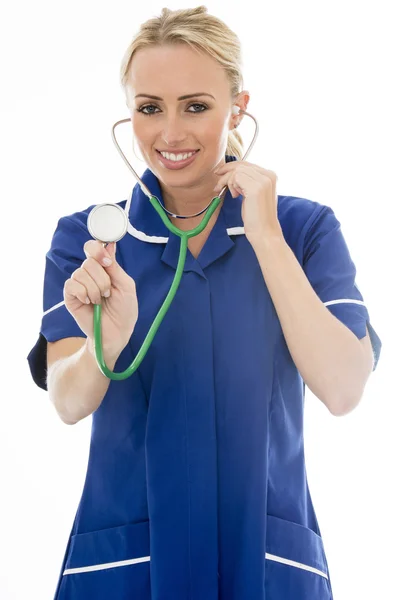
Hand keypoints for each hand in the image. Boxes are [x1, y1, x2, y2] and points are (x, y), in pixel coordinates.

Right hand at [63, 240, 137, 354]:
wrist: (116, 333)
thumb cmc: (124, 310)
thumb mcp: (126, 286)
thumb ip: (115, 267)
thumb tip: (110, 244)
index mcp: (103, 268)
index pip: (93, 247)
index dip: (98, 250)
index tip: (107, 262)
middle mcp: (89, 273)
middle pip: (89, 261)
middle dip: (102, 279)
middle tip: (108, 293)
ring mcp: (79, 284)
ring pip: (81, 273)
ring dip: (95, 289)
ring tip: (100, 301)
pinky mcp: (70, 295)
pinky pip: (72, 285)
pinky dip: (83, 293)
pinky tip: (89, 303)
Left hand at [213, 161, 282, 243]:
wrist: (264, 232)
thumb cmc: (257, 217)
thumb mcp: (254, 194)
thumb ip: (249, 182)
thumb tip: (232, 173)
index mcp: (270, 175)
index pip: (247, 164)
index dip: (231, 167)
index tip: (220, 173)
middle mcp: (268, 175)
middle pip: (240, 165)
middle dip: (226, 174)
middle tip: (218, 185)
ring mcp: (263, 180)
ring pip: (237, 171)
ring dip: (229, 182)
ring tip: (233, 195)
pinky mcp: (255, 188)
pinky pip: (236, 177)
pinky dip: (231, 186)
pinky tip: (236, 196)